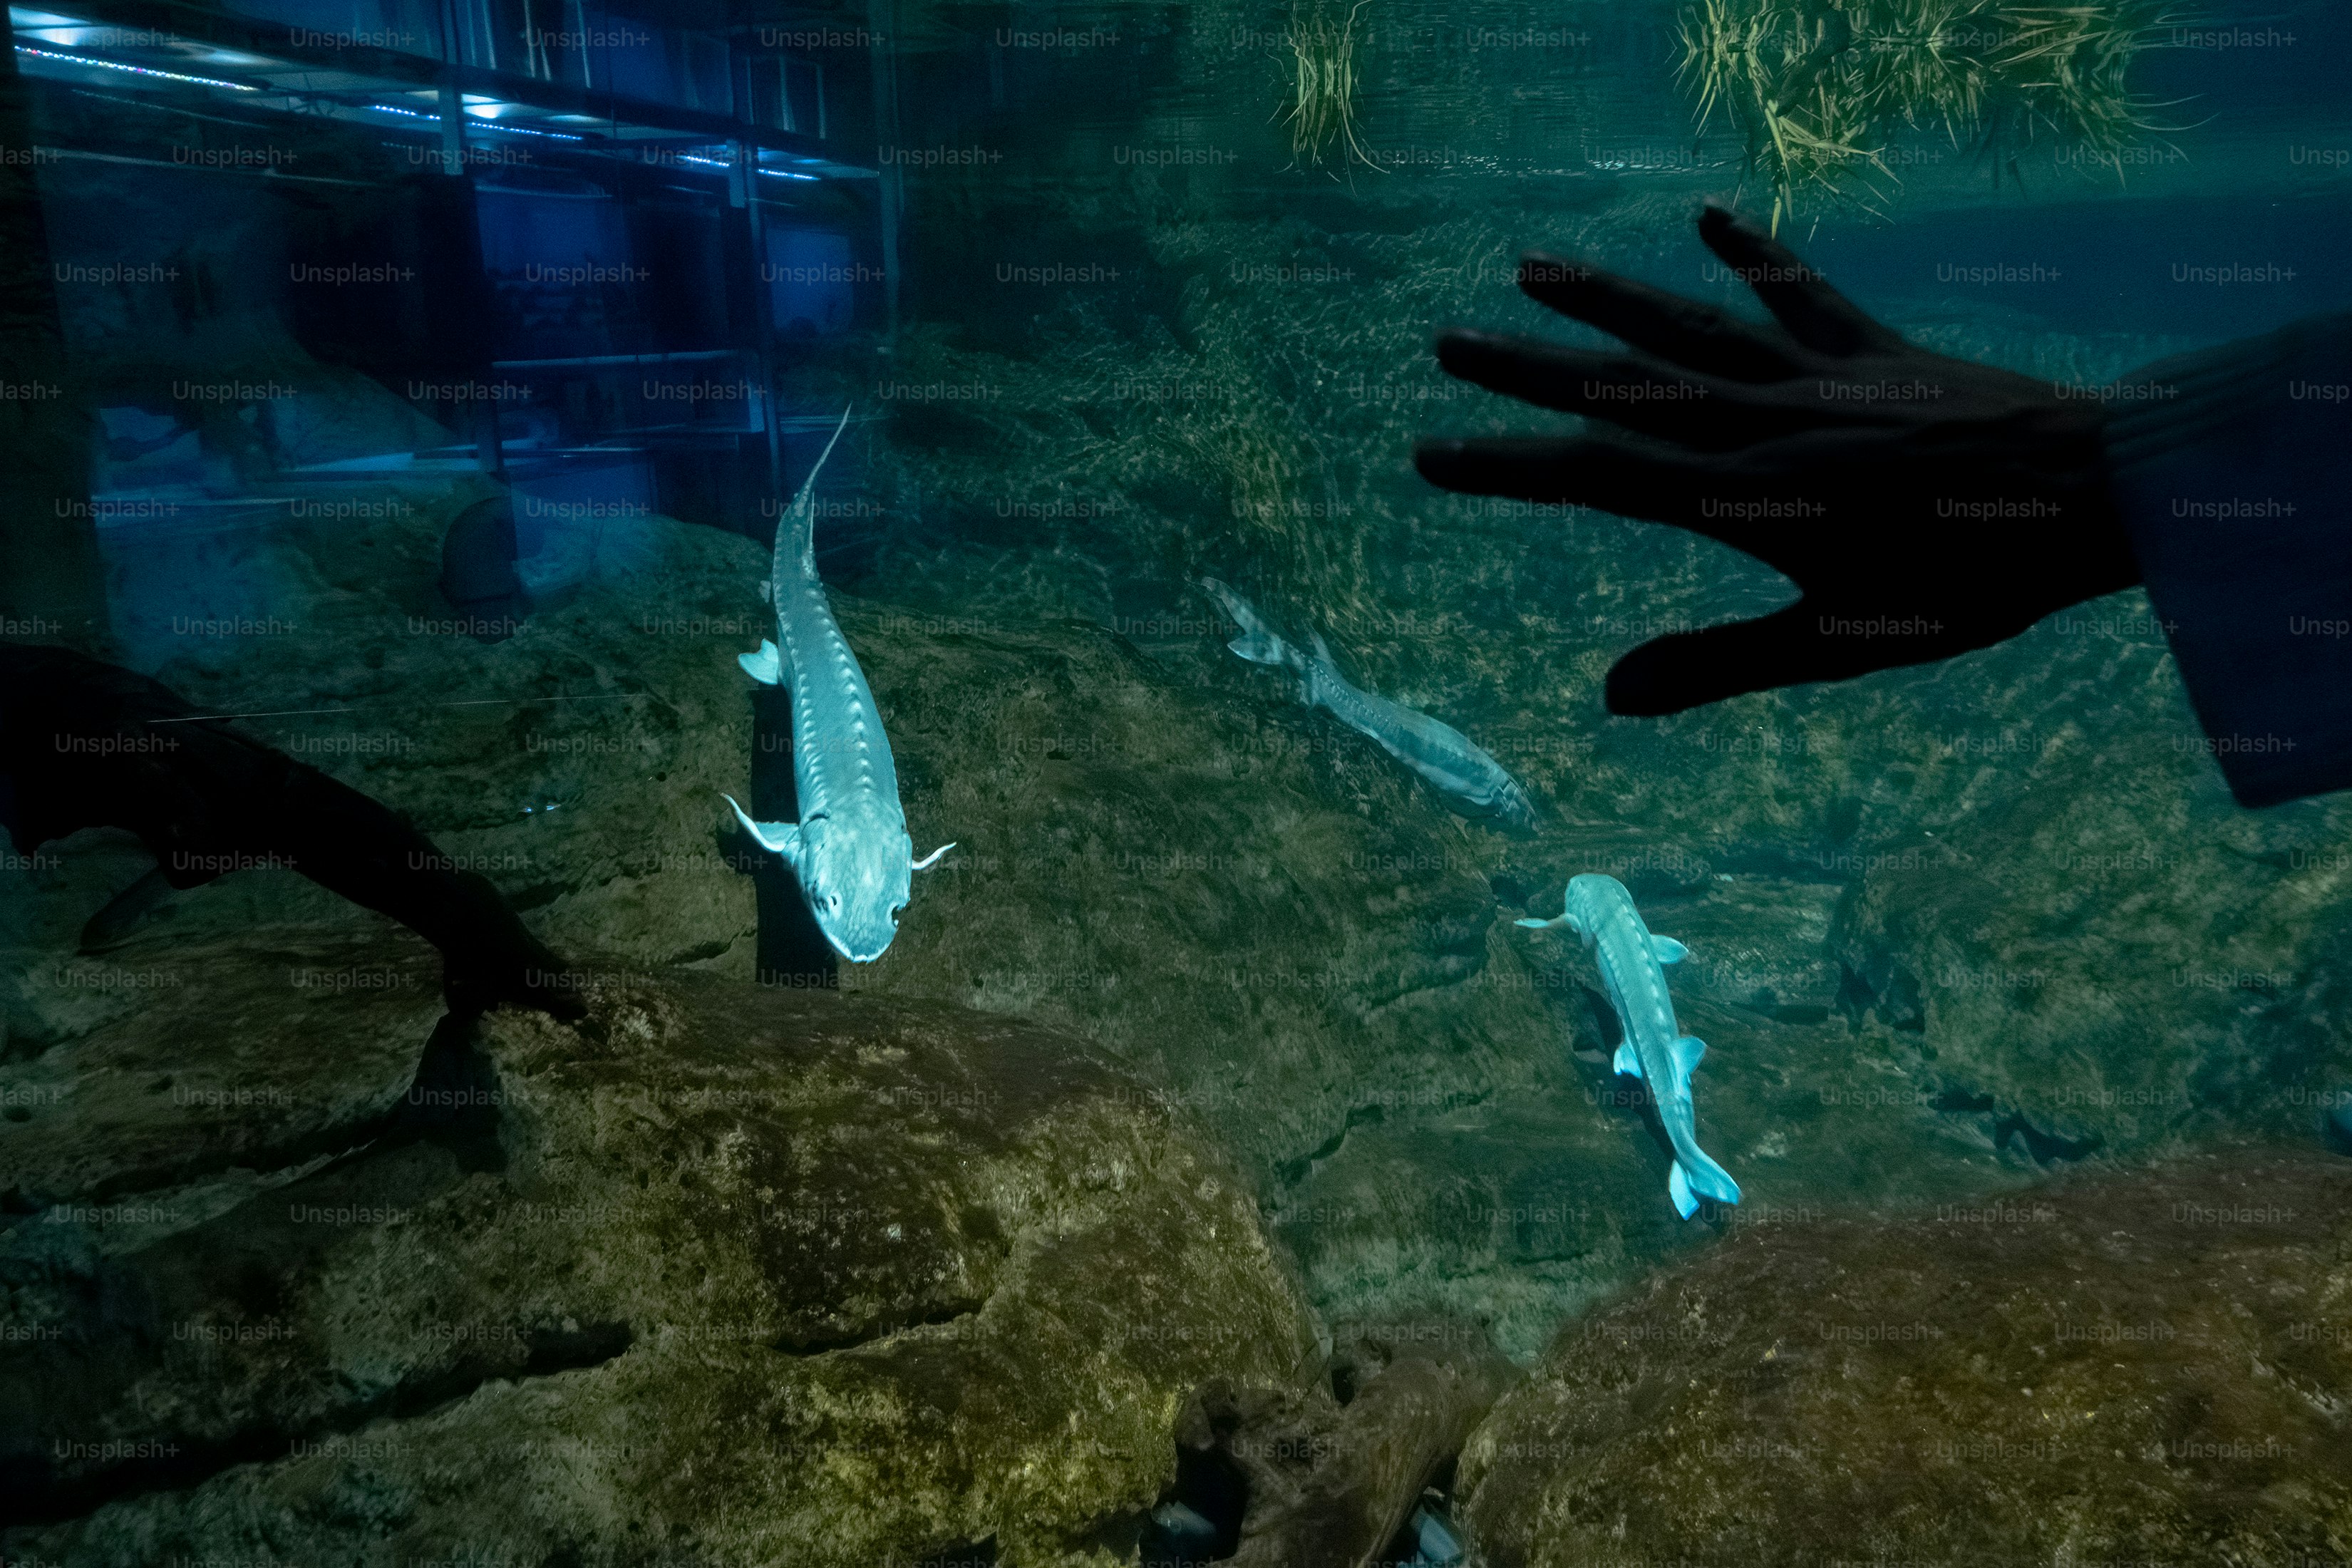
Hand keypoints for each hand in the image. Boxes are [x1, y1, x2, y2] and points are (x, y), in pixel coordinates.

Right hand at [1413, 205, 2140, 715]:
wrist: (2091, 493)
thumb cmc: (1966, 582)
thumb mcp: (1839, 640)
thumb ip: (1721, 664)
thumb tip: (1612, 698)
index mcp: (1741, 497)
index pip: (1595, 474)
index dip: (1507, 466)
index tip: (1430, 454)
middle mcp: (1759, 421)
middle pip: (1622, 385)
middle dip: (1529, 366)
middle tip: (1448, 343)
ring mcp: (1814, 376)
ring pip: (1689, 326)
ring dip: (1608, 298)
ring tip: (1531, 268)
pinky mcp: (1873, 350)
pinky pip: (1800, 293)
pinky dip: (1755, 256)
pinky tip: (1711, 218)